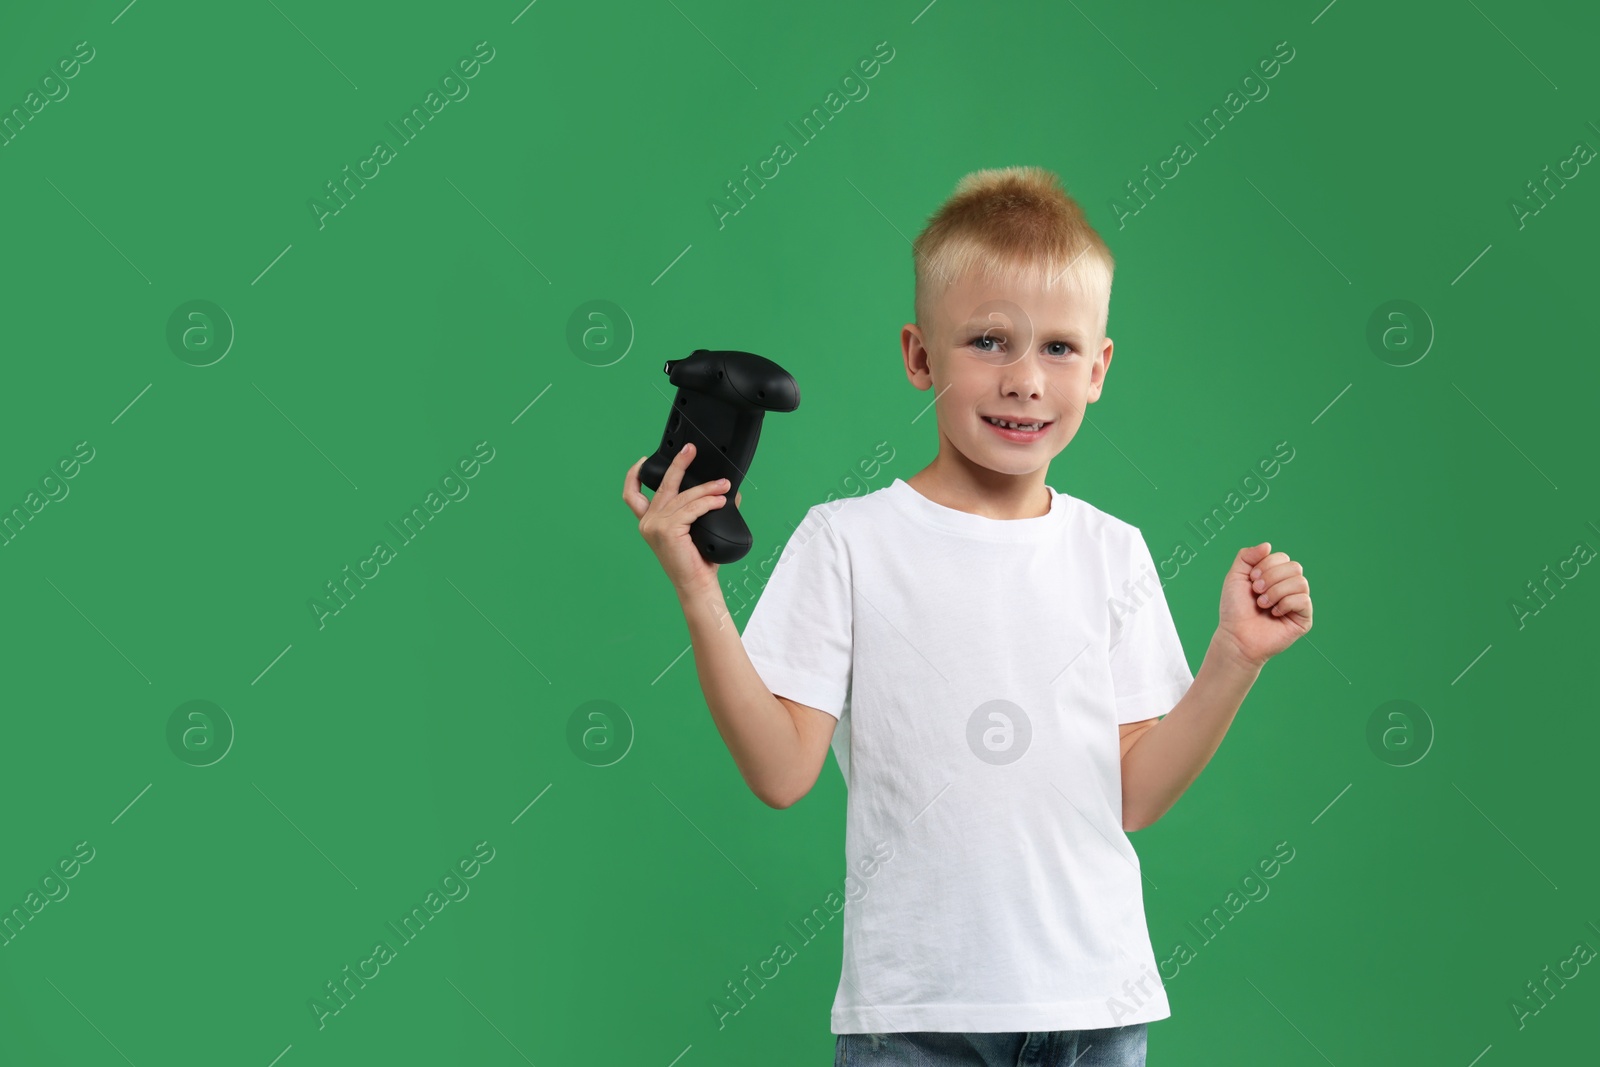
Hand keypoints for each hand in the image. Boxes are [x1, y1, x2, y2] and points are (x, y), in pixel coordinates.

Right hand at [622, 442, 740, 597]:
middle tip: (691, 450)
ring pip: (683, 496)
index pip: (632, 495)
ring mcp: (655, 526)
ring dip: (706, 488)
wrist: (697, 585)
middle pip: (661, 486)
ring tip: (723, 485)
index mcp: (649, 523)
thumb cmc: (697, 561)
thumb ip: (699, 508)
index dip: (635, 475)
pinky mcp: (667, 530)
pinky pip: (691, 508)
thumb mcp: (694, 529)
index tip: (644, 459)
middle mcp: (648, 523)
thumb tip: (723, 489)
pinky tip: (720, 500)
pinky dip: (707, 502)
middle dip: (678, 464)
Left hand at [1216, 542, 1312, 669]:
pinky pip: (1303, 600)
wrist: (1236, 635)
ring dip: (1276, 592)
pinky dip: (1285, 604)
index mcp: (1275, 576)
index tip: (1251, 580)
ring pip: (1300, 582)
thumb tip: (1268, 545)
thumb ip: (1247, 556)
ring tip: (1263, 604)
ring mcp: (1297, 602)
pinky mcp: (1304, 618)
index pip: (1282, 557)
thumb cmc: (1235, 609)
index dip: (1265, 566)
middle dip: (1271, 578)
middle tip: (1256, 592)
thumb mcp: (1235, 576)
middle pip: (1294, 567)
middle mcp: (1289, 587)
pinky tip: (1274, 613)